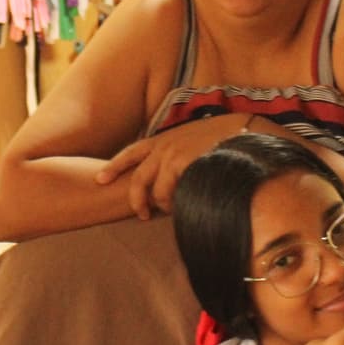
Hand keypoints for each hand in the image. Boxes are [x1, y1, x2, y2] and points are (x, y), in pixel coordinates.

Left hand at [96, 113, 254, 218]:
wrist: (243, 131)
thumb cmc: (222, 139)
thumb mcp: (193, 141)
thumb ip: (179, 153)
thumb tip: (175, 173)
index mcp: (164, 139)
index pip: (132, 152)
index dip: (115, 166)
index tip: (100, 179)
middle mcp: (163, 145)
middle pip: (137, 177)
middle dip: (135, 199)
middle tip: (140, 214)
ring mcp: (171, 154)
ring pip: (154, 190)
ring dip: (160, 205)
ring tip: (169, 212)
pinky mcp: (181, 164)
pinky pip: (169, 193)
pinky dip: (173, 204)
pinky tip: (180, 208)